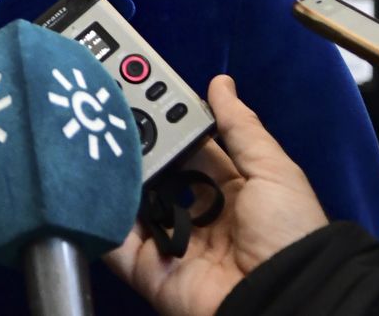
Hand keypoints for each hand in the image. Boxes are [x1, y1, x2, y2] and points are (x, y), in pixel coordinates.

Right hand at [103, 75, 329, 315]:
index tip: (141, 88)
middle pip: (156, 171)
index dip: (167, 119)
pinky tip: (89, 186)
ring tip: (94, 137)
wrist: (285, 301)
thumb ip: (241, 127)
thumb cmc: (289, 236)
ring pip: (131, 202)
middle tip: (109, 108)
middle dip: (136, 141)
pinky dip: (99, 219)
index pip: (188, 147)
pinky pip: (116, 243)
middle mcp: (197, 215)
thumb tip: (220, 83)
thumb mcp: (274, 172)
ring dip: (115, 173)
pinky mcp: (149, 270)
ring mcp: (170, 243)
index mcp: (230, 190)